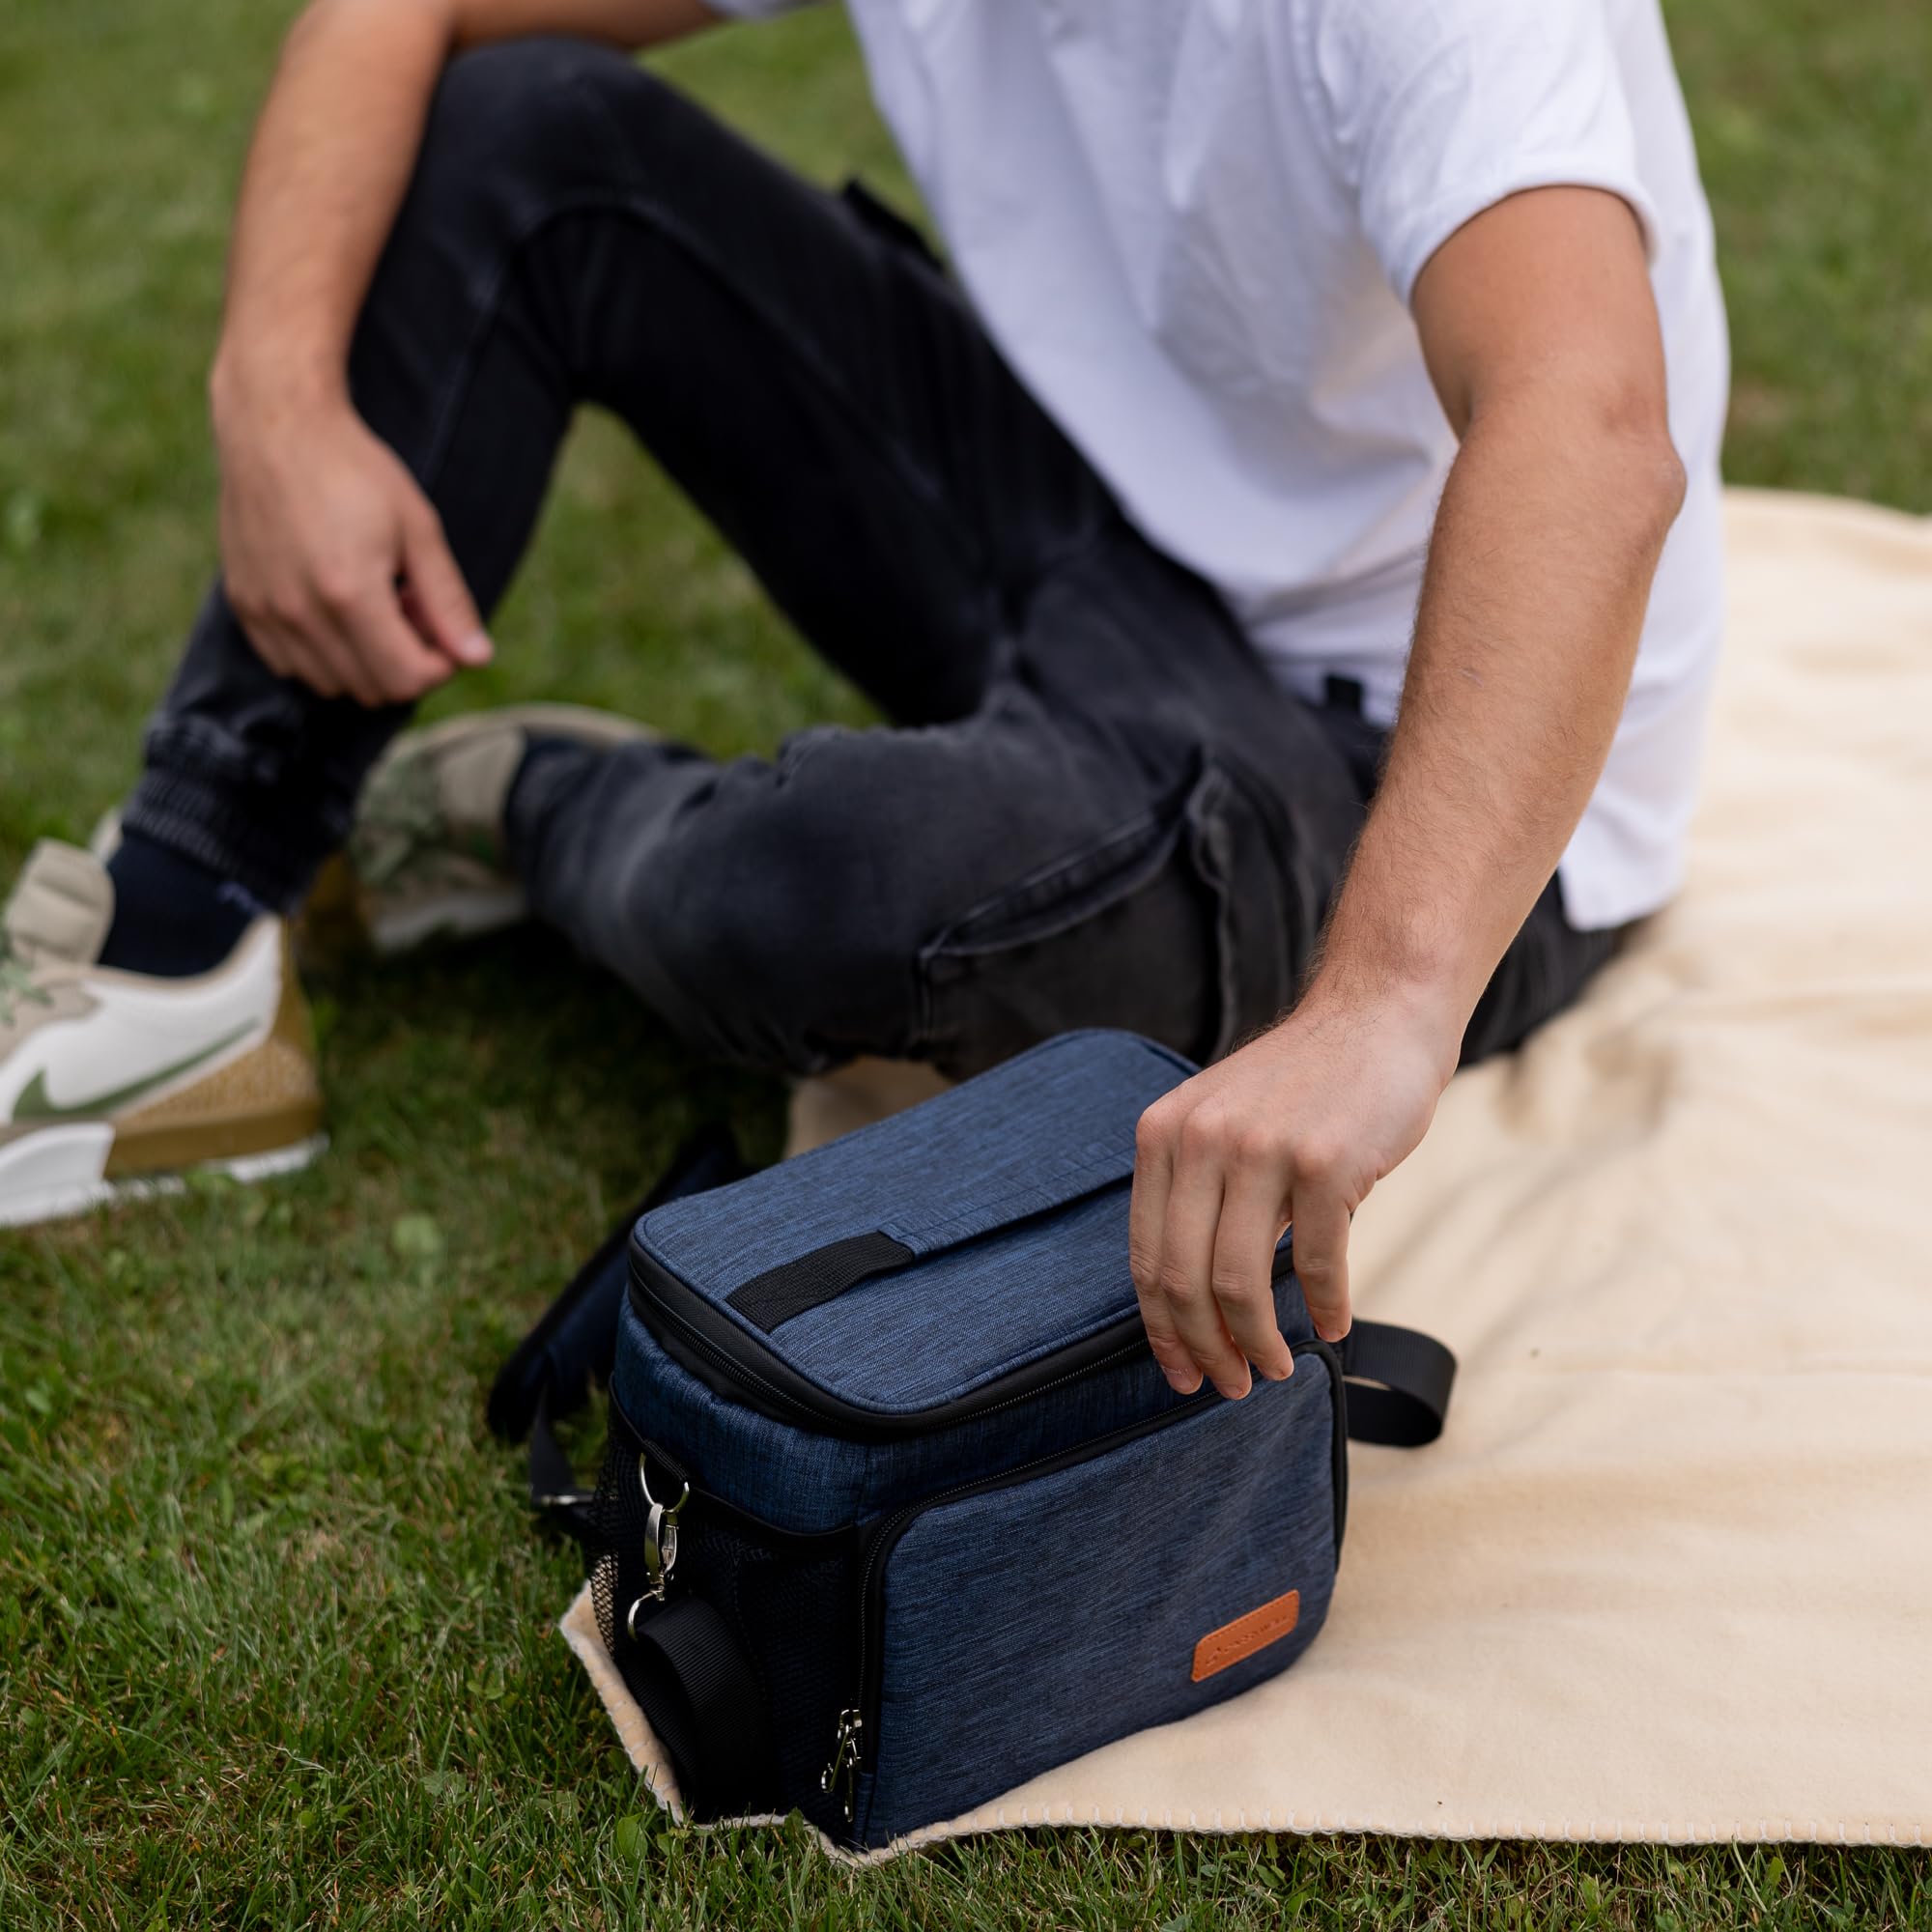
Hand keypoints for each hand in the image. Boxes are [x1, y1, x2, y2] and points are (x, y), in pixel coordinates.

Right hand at [212, 365, 491, 705]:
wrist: (274, 426)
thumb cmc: (354, 470)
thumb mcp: (418, 529)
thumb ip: (448, 600)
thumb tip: (478, 657)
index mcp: (349, 594)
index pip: (407, 679)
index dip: (439, 665)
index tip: (442, 627)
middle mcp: (300, 612)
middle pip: (372, 689)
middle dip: (404, 662)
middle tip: (409, 607)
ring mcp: (266, 612)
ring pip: (331, 685)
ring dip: (363, 660)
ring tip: (372, 602)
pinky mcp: (243, 605)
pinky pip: (291, 665)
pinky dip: (322, 654)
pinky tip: (333, 604)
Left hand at [1128, 988, 1457, 1398]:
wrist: (1377, 1016)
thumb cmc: (1304, 1084)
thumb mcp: (1221, 1120)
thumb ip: (1196, 1191)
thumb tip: (1188, 1304)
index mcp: (1163, 1135)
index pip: (1146, 1257)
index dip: (1161, 1329)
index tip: (1179, 1371)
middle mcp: (1201, 1140)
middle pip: (1185, 1280)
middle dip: (1204, 1349)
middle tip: (1230, 1385)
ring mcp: (1261, 1150)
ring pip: (1240, 1283)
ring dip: (1258, 1343)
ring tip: (1275, 1368)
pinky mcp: (1324, 1163)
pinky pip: (1316, 1263)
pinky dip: (1324, 1308)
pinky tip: (1331, 1328)